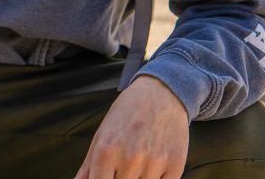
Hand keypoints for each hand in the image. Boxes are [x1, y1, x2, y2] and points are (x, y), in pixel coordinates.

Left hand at [74, 76, 188, 178]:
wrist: (160, 94)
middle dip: (120, 178)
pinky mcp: (176, 165)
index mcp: (106, 150)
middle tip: (122, 166)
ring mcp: (154, 163)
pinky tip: (153, 166)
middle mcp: (129, 158)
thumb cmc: (126, 115)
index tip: (105, 176)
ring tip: (138, 161)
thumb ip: (88, 166)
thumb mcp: (101, 135)